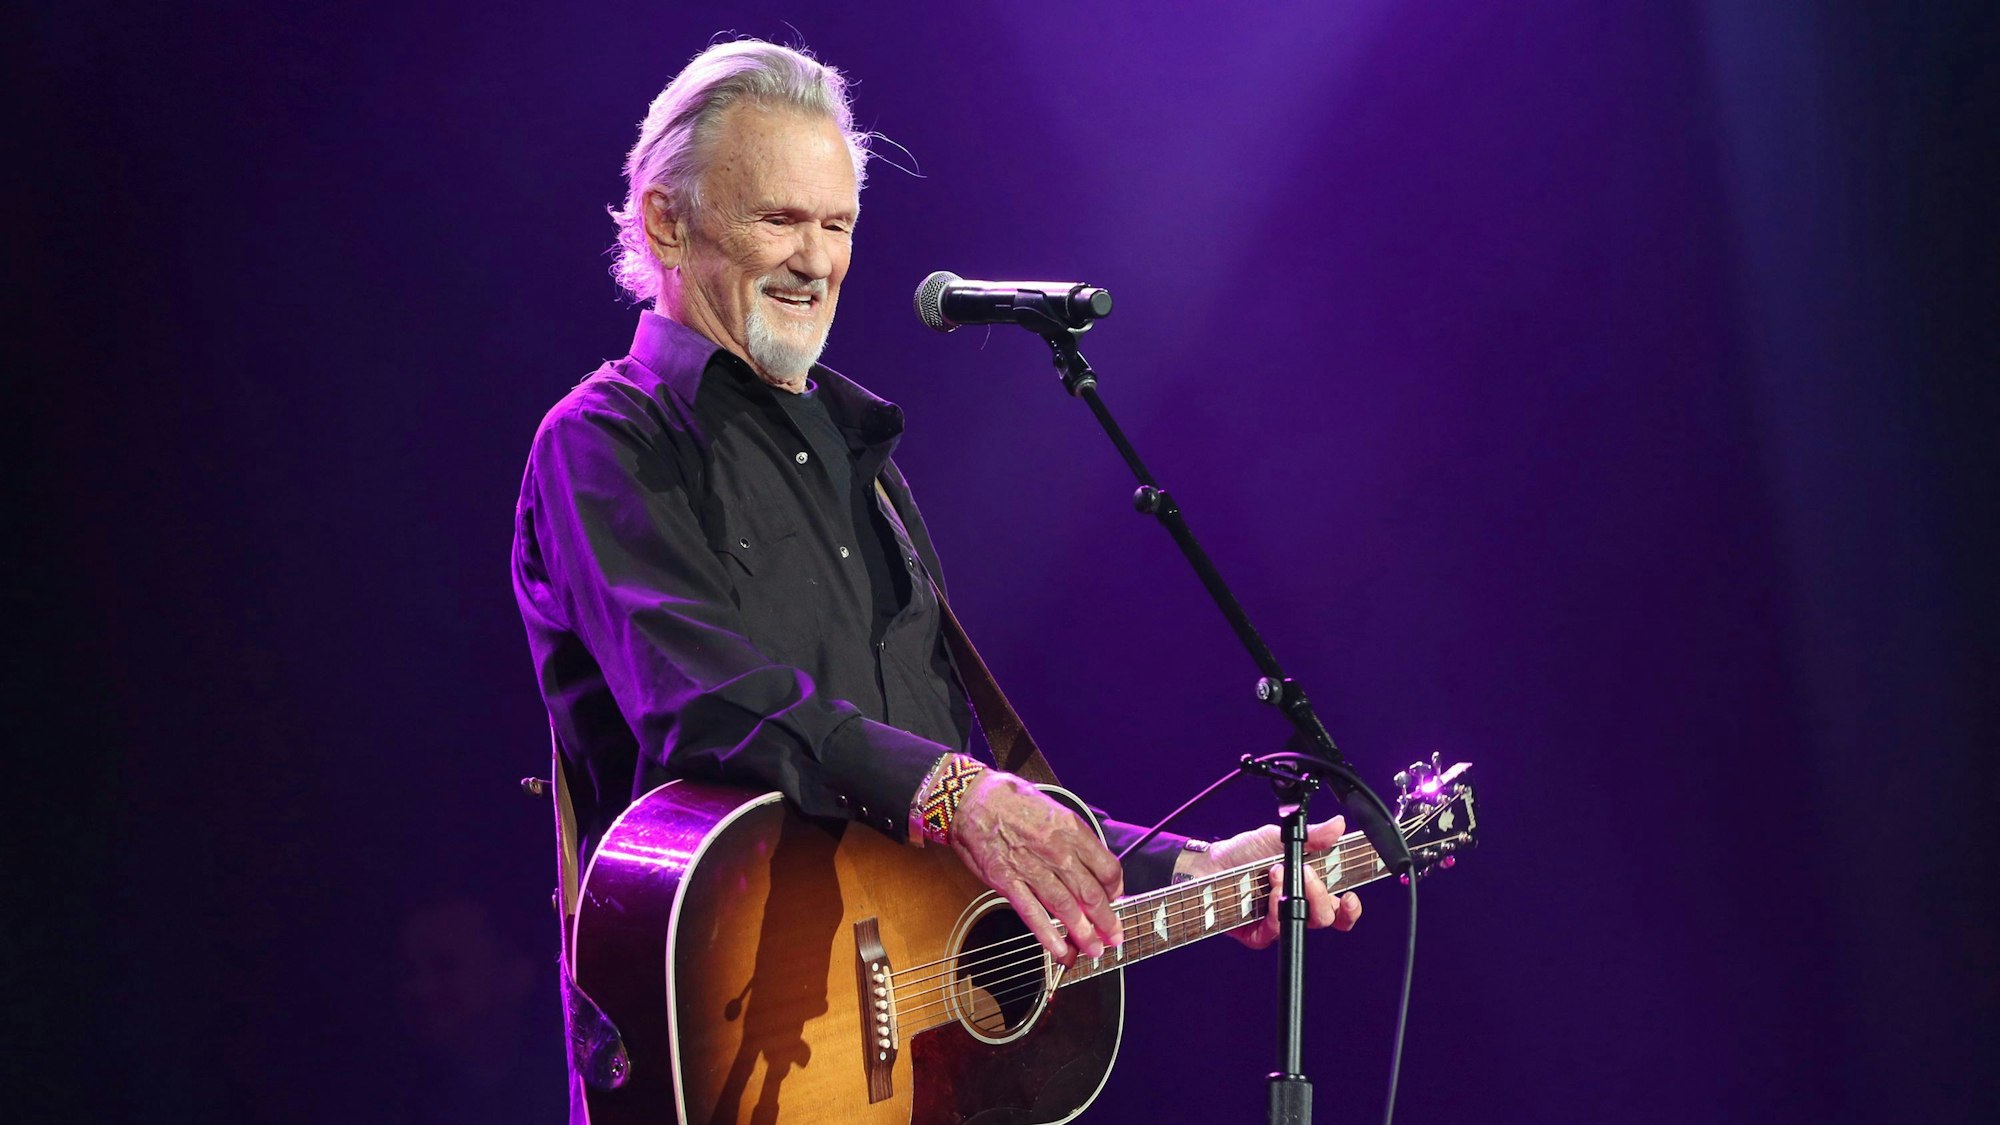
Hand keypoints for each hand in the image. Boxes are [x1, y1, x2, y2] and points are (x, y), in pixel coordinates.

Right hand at [948, 771, 1124, 965]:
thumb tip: (1091, 868)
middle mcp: (1056, 850)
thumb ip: (1074, 840)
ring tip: (1094, 950)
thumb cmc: (1012, 801)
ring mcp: (1030, 867)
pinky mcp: (1006, 881)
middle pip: (1091, 894)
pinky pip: (1032, 913)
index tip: (1116, 901)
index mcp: (1071, 830)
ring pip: (1065, 908)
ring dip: (1083, 934)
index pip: (1107, 868)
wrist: (971, 799)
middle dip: (1106, 922)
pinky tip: (1060, 950)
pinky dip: (1047, 935)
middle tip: (1114, 938)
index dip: (1116, 891)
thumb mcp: (1054, 811)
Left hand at [1186, 816, 1363, 949]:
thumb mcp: (1278, 838)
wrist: (1210, 863)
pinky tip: (1270, 892)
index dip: (1350, 909)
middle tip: (1306, 872)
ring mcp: (1279, 921)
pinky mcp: (1259, 934)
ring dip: (1297, 896)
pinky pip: (1276, 930)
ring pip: (1304, 923)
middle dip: (1321, 894)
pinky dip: (1277, 910)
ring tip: (1278, 872)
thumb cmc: (1243, 852)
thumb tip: (1338, 825)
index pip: (1339, 907)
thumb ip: (1311, 836)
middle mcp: (1297, 906)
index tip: (1351, 897)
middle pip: (1327, 916)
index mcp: (1309, 887)